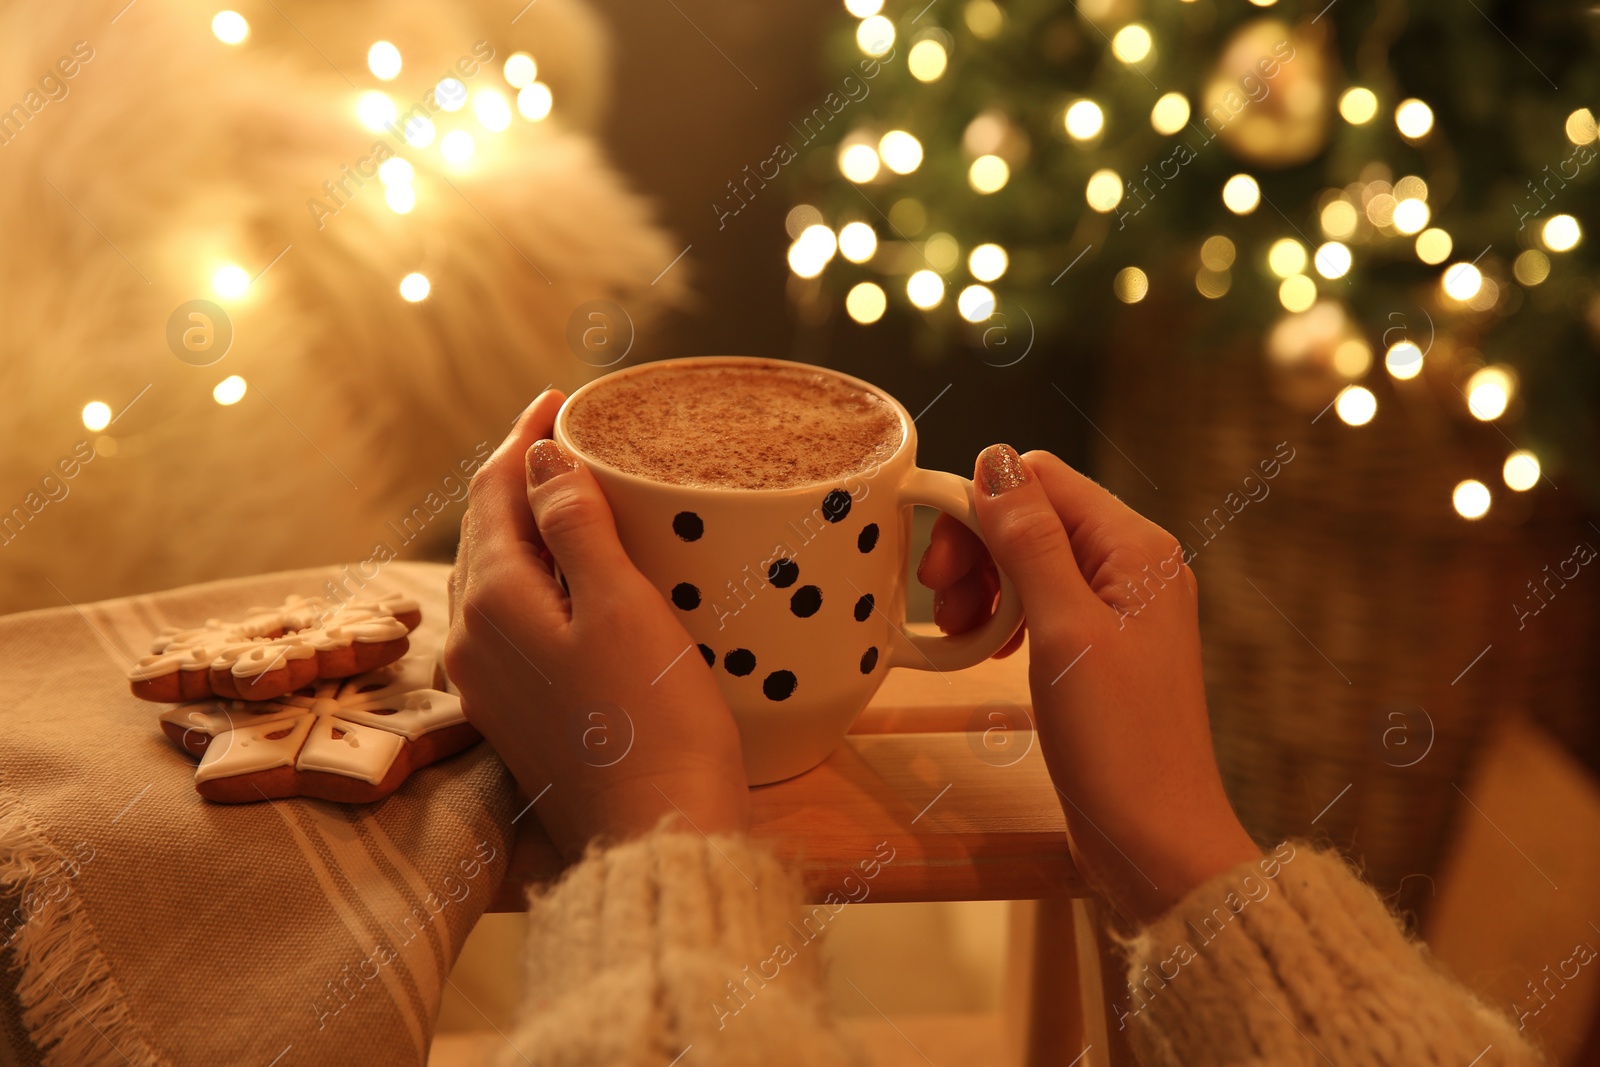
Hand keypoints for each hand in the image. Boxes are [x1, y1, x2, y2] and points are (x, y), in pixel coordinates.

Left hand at [444, 391, 748, 861]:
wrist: (654, 833)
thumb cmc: (654, 720)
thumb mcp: (621, 607)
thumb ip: (574, 526)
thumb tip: (540, 457)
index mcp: (492, 602)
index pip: (494, 493)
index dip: (525, 438)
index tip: (561, 400)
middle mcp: (471, 640)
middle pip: (486, 531)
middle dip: (523, 478)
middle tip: (571, 436)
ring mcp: (487, 681)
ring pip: (495, 576)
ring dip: (528, 527)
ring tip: (574, 495)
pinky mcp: (514, 711)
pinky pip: (510, 619)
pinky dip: (536, 578)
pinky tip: (573, 578)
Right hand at [921, 445, 1258, 924]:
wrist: (1156, 842)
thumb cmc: (1119, 744)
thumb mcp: (1063, 632)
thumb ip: (1029, 542)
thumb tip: (995, 461)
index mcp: (1136, 548)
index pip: (1041, 479)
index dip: (979, 510)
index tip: (936, 570)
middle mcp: (1135, 566)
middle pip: (1034, 516)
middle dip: (977, 551)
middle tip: (943, 609)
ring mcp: (1122, 609)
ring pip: (1032, 559)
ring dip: (985, 586)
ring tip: (960, 637)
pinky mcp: (1104, 648)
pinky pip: (1043, 603)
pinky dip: (1005, 617)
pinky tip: (987, 650)